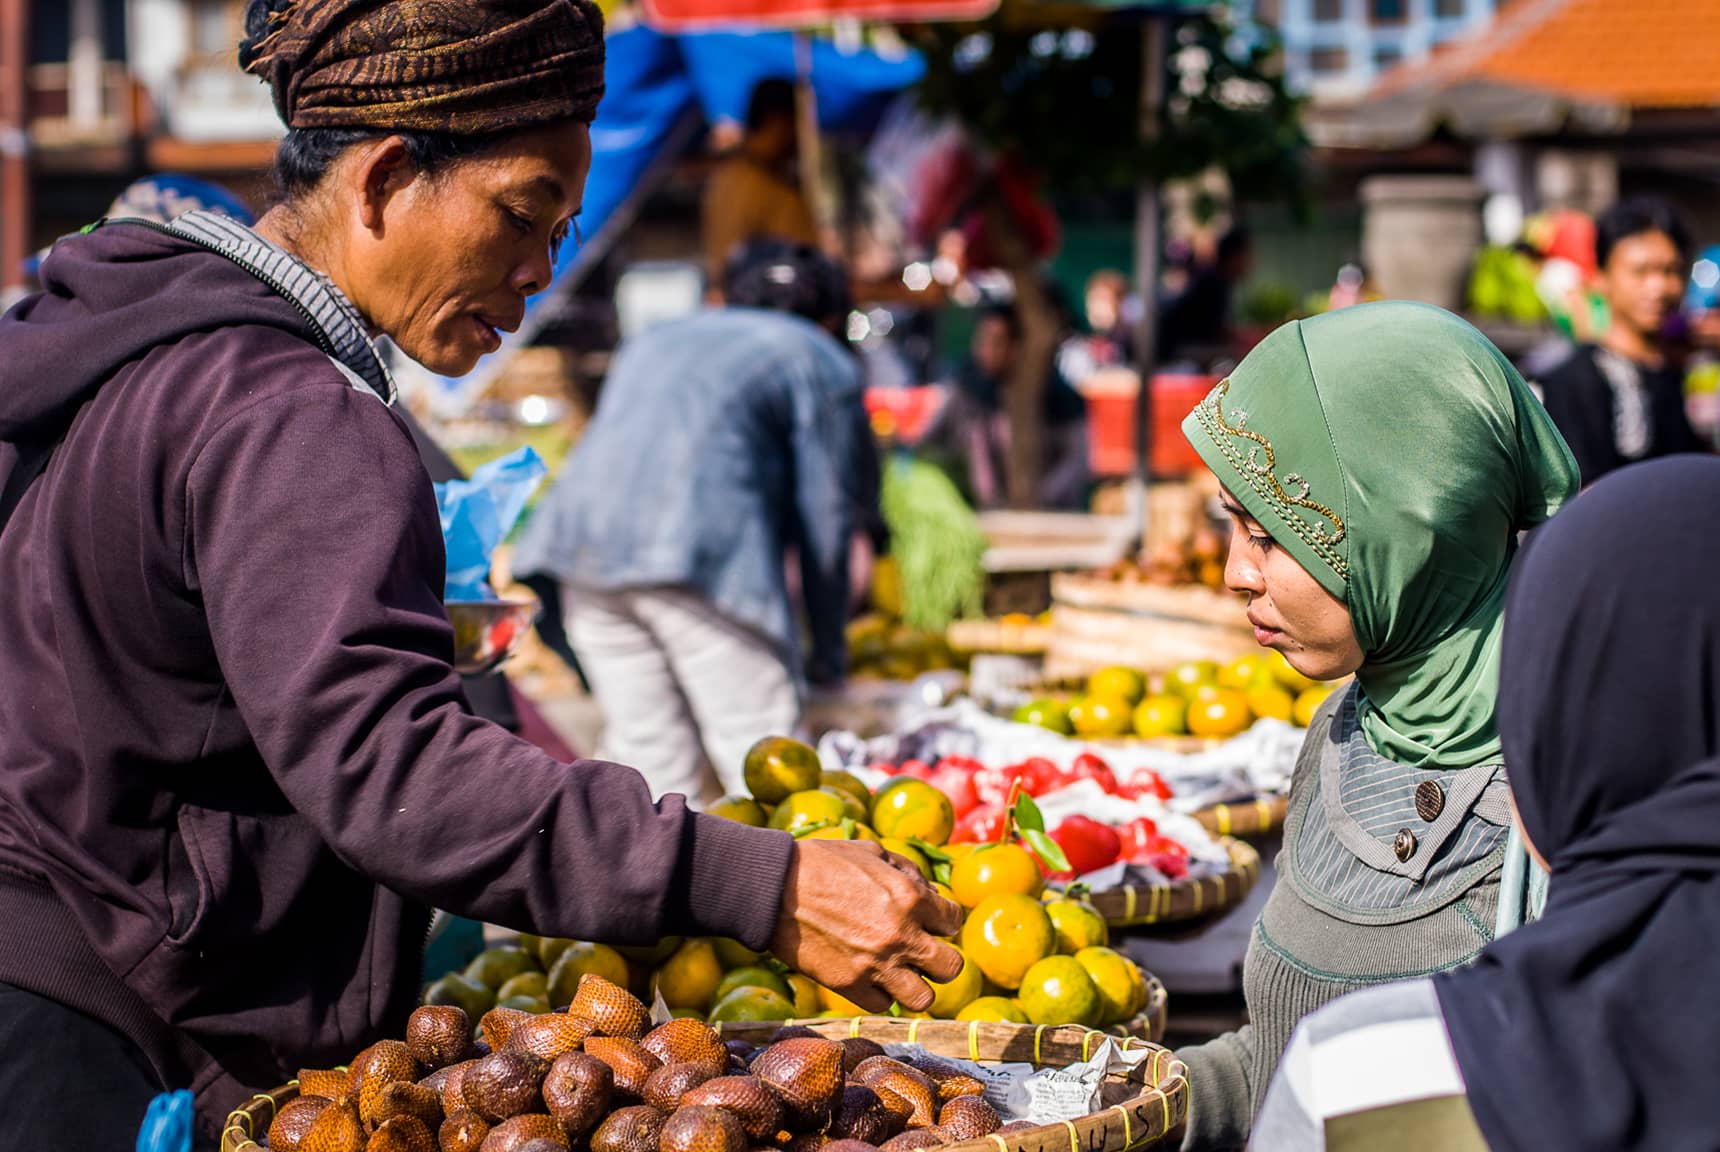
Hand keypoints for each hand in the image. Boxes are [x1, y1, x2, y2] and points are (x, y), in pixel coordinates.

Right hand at [769, 838, 963, 1012]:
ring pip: (924, 998)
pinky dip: (879, 992)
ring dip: (916, 985)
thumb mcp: (871, 852)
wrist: (773, 888)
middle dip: (942, 960)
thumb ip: (908, 872)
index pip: (953, 921)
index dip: (943, 920)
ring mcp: (875, 965)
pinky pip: (882, 1003)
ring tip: (901, 972)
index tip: (930, 921)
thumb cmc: (822, 863)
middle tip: (925, 952)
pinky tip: (870, 975)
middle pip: (951, 968)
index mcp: (910, 897)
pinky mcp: (848, 986)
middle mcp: (900, 935)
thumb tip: (932, 894)